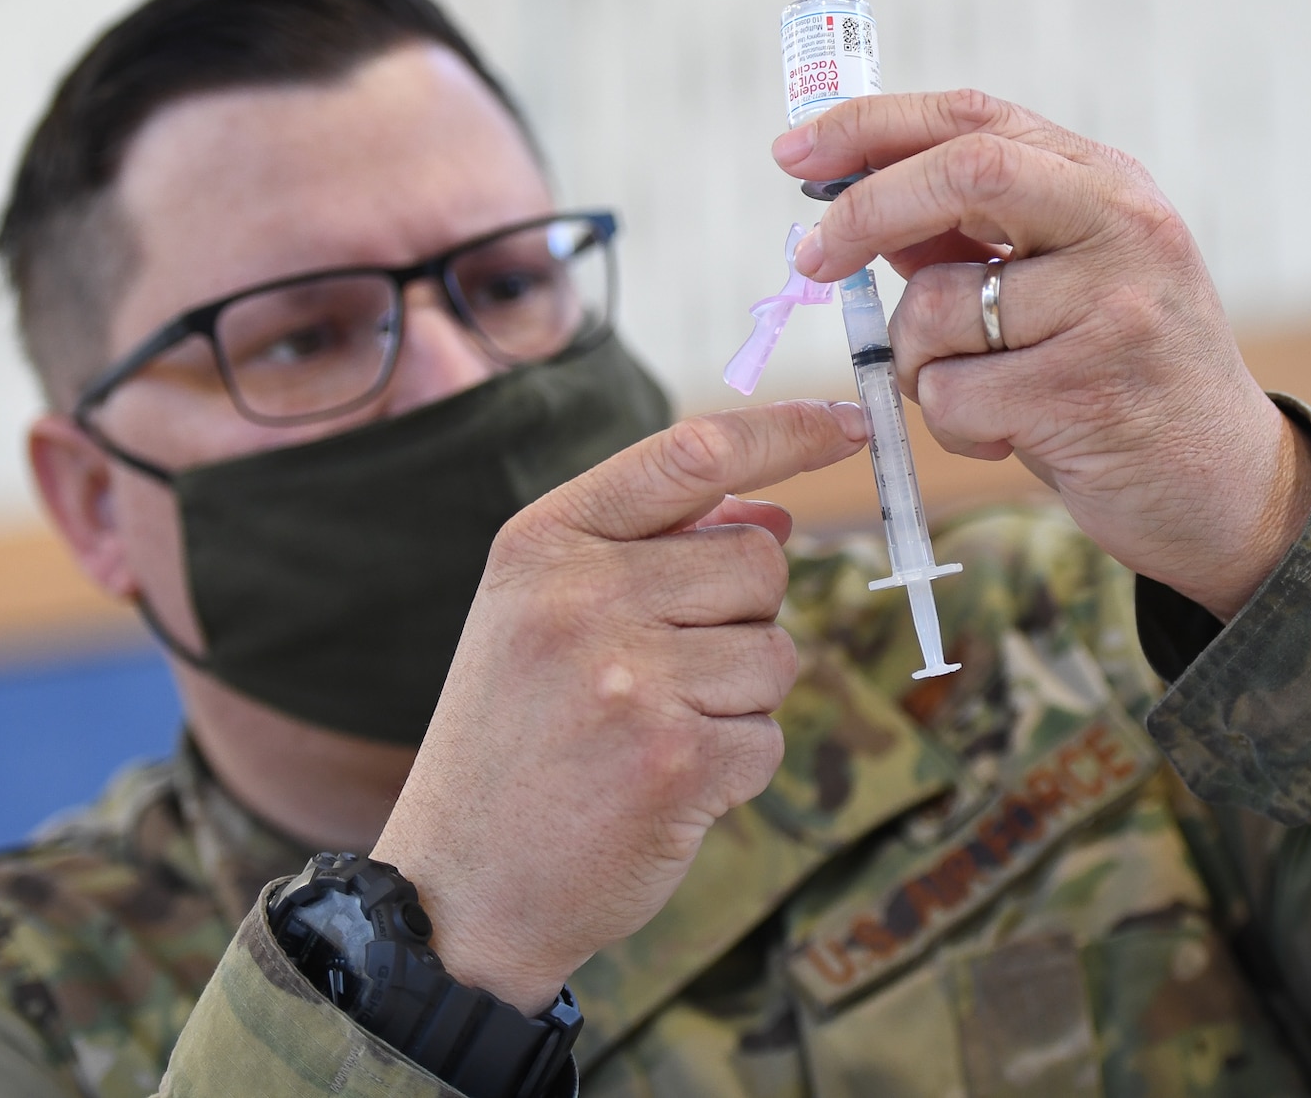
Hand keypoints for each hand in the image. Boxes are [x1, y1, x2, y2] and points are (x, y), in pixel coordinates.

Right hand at [370, 400, 867, 1012]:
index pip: (693, 453)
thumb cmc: (514, 739)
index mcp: (545, 542)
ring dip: (739, 701)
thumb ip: (652, 550)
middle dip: (744, 619)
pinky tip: (661, 788)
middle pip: (760, 562)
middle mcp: (582, 596)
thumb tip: (776, 513)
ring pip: (777, 654)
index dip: (788, 431)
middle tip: (664, 676)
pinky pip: (768, 737)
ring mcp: (629, 678)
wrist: (457, 889)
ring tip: (652, 734)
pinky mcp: (675, 760)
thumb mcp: (544, 616)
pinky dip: (734, 770)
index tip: (853, 422)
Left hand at [776, 90, 1310, 618]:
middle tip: (814, 261)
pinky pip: (952, 394)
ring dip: (917, 365)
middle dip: (865, 213)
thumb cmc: (1123, 380)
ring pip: (937, 306)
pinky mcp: (1089, 391)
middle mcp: (1121, 226)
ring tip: (976, 396)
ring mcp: (1112, 306)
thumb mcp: (1065, 283)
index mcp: (1108, 184)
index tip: (794, 155)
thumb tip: (858, 203)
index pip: (974, 119)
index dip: (871, 127)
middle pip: (962, 171)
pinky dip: (951, 425)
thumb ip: (975, 237)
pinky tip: (1007, 437)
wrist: (1229, 489)